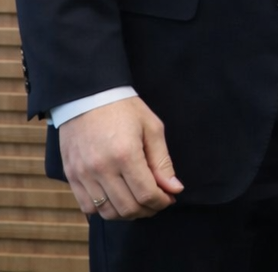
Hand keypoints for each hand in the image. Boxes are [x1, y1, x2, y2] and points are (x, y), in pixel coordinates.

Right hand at [59, 96, 182, 219]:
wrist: (87, 97)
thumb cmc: (125, 110)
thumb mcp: (152, 128)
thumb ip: (162, 162)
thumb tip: (174, 188)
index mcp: (125, 155)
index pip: (146, 194)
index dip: (162, 202)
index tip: (170, 197)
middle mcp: (101, 169)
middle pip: (128, 208)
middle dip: (148, 210)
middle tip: (158, 201)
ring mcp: (83, 175)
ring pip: (107, 212)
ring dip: (127, 213)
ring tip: (139, 201)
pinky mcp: (71, 176)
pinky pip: (87, 207)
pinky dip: (104, 210)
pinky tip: (117, 198)